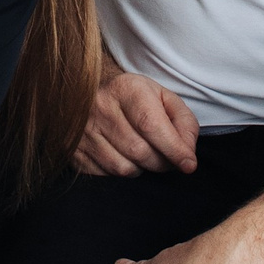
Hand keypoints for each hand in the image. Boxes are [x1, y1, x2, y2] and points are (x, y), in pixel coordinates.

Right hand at [74, 67, 199, 177]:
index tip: (189, 164)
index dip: (174, 149)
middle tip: (168, 158)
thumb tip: (188, 153)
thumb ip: (184, 122)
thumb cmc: (135, 98)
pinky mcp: (74, 150)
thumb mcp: (163, 98)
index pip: (151, 125)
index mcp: (126, 88)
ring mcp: (83, 130)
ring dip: (142, 168)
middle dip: (162, 162)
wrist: (91, 91)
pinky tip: (123, 156)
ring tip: (144, 154)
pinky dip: (121, 172)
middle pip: (140, 151)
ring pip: (124, 168)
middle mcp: (100, 107)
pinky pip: (106, 175)